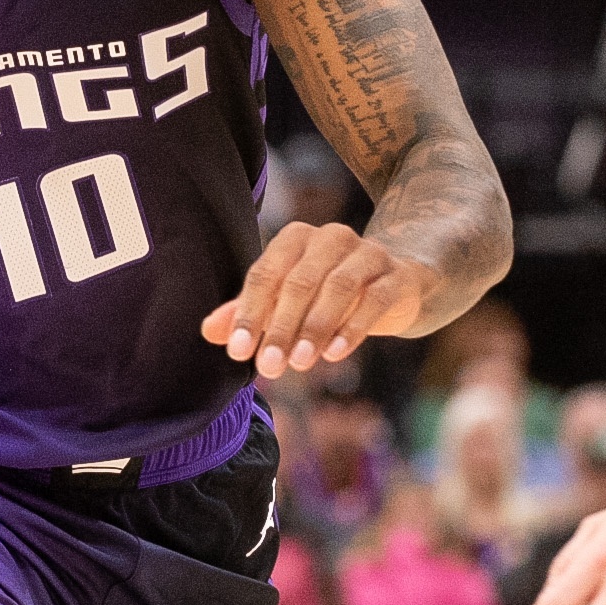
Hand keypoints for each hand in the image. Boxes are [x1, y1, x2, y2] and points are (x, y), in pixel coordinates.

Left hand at [200, 222, 427, 378]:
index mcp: (297, 238)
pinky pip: (375, 298)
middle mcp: (331, 238)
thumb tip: (209, 331)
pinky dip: (353, 327)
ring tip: (300, 363)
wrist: (394, 287)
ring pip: (339, 287)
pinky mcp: (396, 276)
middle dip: (281, 327)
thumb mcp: (285, 301)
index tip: (237, 351)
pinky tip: (335, 354)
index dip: (249, 313)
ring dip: (316, 328)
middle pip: (300, 281)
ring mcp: (368, 253)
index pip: (266, 273)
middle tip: (268, 366)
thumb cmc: (327, 293)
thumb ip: (248, 312)